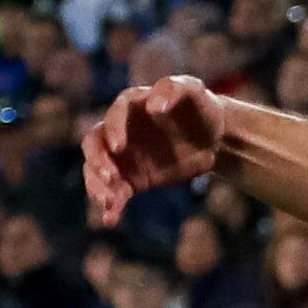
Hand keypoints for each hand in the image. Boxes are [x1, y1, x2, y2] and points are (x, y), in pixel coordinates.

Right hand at [81, 76, 228, 230]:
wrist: (213, 137)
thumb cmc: (200, 108)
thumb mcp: (194, 90)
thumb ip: (173, 89)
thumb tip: (153, 106)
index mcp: (129, 107)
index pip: (112, 117)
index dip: (113, 131)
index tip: (119, 148)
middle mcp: (119, 131)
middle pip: (94, 145)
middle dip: (97, 161)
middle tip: (109, 176)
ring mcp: (122, 157)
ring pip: (96, 171)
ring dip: (97, 185)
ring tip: (108, 201)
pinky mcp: (131, 179)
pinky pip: (115, 193)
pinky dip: (110, 206)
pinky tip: (109, 219)